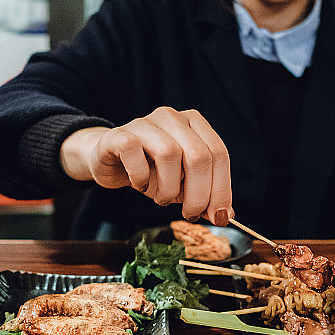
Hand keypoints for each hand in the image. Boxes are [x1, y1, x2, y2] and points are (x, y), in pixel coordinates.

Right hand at [60, 107, 232, 225]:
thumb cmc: (150, 171)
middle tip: (190, 214)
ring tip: (162, 199)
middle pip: (199, 156)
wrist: (109, 161)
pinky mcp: (119, 134)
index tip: (219, 217)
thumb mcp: (182, 184)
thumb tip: (225, 214)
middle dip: (198, 194)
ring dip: (168, 188)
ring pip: (169, 154)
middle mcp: (172, 117)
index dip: (222, 189)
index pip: (219, 154)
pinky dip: (140, 176)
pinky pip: (134, 152)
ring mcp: (145, 123)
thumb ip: (205, 195)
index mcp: (194, 124)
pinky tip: (139, 184)